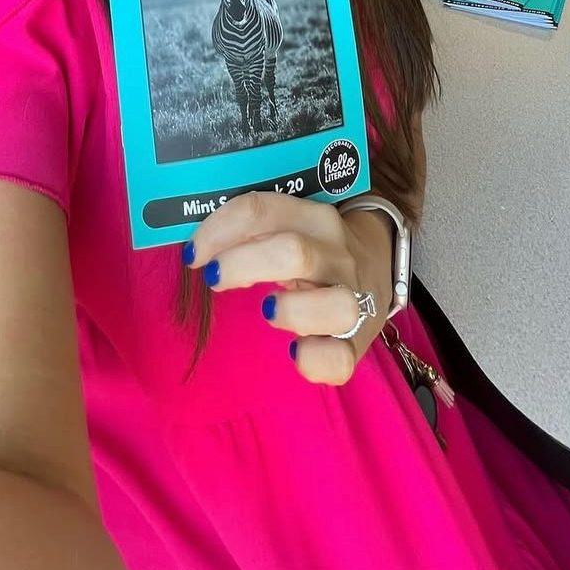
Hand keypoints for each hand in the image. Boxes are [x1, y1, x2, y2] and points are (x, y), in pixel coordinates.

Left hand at [184, 192, 393, 385]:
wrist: (375, 265)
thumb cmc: (312, 248)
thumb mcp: (290, 224)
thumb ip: (253, 229)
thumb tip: (196, 247)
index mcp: (314, 218)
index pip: (263, 210)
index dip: (219, 230)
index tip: (194, 253)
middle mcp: (337, 254)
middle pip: (294, 252)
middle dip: (242, 266)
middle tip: (215, 278)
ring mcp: (354, 298)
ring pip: (335, 305)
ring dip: (291, 311)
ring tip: (267, 310)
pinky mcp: (359, 341)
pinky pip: (341, 358)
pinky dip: (314, 359)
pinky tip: (295, 352)